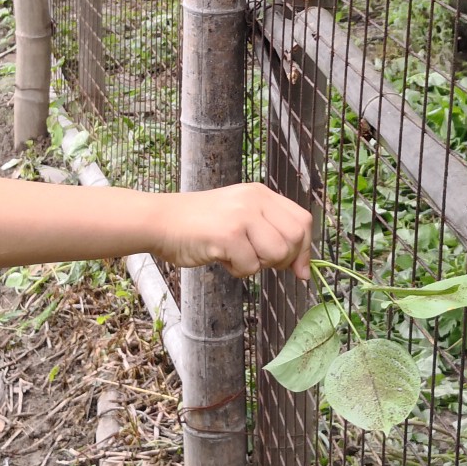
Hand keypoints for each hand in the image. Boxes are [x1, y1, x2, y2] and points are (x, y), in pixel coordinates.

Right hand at [157, 184, 312, 279]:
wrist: (161, 221)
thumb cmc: (199, 226)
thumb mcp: (241, 218)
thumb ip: (271, 234)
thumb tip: (304, 270)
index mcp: (261, 194)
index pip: (303, 220)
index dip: (305, 248)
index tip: (298, 269)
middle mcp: (255, 199)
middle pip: (295, 238)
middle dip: (283, 260)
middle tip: (258, 261)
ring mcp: (242, 215)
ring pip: (277, 253)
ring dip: (258, 265)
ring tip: (235, 256)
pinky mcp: (228, 234)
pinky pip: (251, 266)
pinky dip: (238, 270)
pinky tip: (220, 257)